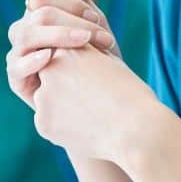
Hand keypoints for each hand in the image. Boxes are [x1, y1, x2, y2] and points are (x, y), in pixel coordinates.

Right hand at [6, 0, 119, 108]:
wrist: (105, 99)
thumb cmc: (99, 59)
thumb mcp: (94, 25)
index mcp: (40, 14)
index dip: (68, 2)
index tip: (94, 17)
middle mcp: (26, 31)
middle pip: (36, 13)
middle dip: (71, 21)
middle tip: (101, 36)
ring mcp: (19, 54)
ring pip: (26, 33)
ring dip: (58, 36)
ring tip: (84, 43)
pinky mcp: (17, 79)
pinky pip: (16, 65)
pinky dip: (33, 59)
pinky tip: (50, 57)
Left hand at [32, 46, 160, 162]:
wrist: (138, 131)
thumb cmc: (131, 95)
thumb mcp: (111, 64)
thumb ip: (87, 57)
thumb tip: (73, 57)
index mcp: (68, 50)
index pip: (63, 58)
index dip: (81, 72)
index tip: (98, 84)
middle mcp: (50, 70)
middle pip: (52, 78)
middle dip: (66, 88)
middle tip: (93, 101)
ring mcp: (43, 98)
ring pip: (48, 102)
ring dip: (63, 108)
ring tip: (92, 116)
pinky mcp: (42, 123)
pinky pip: (49, 123)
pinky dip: (63, 127)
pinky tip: (85, 129)